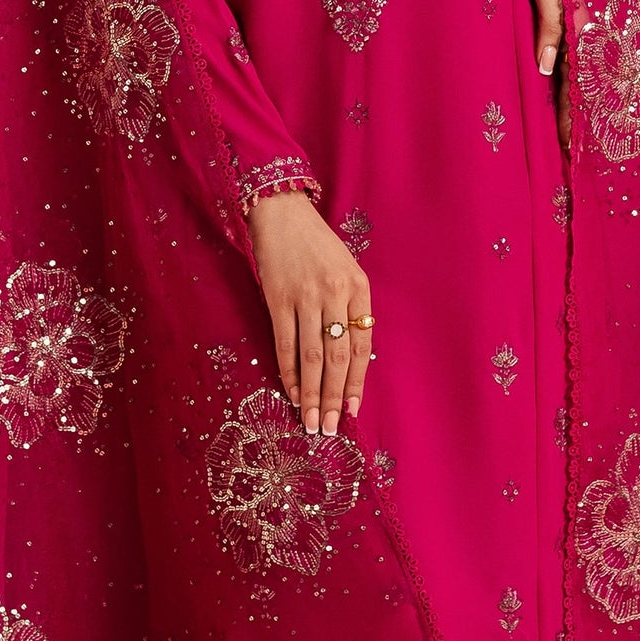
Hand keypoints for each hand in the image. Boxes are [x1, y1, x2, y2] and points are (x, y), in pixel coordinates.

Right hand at [247, 191, 371, 436]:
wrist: (281, 213)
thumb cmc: (316, 245)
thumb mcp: (345, 270)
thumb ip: (349, 309)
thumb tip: (346, 361)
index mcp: (358, 288)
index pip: (362, 346)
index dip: (357, 382)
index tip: (352, 411)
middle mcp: (335, 294)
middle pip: (337, 357)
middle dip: (334, 397)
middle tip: (329, 427)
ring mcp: (305, 297)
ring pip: (312, 356)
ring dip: (311, 393)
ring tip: (310, 421)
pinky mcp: (277, 298)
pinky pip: (285, 344)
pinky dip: (288, 372)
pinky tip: (291, 392)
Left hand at [514, 0, 570, 145]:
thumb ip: (548, 23)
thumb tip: (548, 69)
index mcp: (574, 22)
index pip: (575, 80)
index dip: (571, 115)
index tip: (570, 147)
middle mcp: (576, 27)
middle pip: (578, 82)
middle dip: (575, 118)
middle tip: (572, 154)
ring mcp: (569, 22)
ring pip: (573, 72)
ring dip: (572, 102)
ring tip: (570, 135)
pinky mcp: (559, 12)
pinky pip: (565, 54)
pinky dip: (566, 79)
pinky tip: (560, 92)